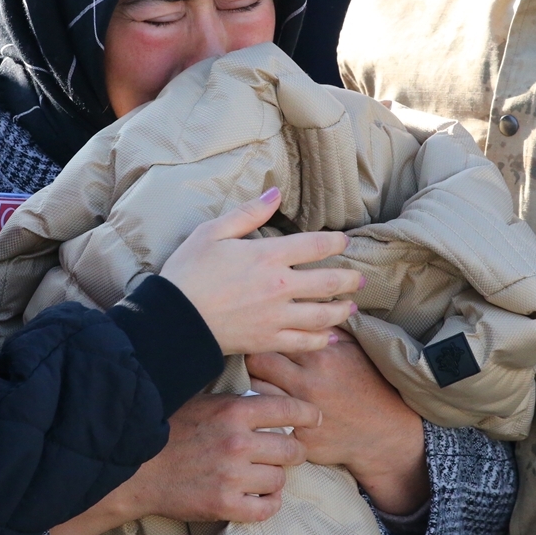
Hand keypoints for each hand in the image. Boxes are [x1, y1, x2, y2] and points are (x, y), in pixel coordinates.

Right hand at [48, 393, 320, 534]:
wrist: (137, 468)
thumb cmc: (171, 429)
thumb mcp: (204, 402)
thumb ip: (238, 400)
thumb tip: (272, 390)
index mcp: (234, 410)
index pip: (290, 410)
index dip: (307, 414)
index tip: (314, 418)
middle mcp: (238, 442)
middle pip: (292, 449)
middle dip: (293, 451)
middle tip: (285, 452)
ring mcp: (233, 476)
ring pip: (280, 479)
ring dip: (275, 477)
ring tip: (263, 473)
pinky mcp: (225, 504)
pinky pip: (267, 507)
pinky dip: (267, 502)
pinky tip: (258, 495)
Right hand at [160, 187, 361, 354]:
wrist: (174, 318)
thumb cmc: (189, 271)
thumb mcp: (213, 231)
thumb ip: (248, 212)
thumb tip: (275, 192)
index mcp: (268, 256)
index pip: (316, 245)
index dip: (336, 242)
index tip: (344, 242)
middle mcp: (280, 286)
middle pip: (329, 282)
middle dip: (350, 280)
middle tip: (360, 279)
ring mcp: (277, 316)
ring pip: (323, 315)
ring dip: (342, 310)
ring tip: (352, 307)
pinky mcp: (268, 340)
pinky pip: (304, 342)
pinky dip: (321, 340)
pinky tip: (330, 338)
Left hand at [246, 335, 428, 514]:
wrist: (388, 432)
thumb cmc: (369, 385)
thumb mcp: (355, 349)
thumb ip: (329, 328)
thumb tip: (308, 306)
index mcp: (320, 357)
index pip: (274, 338)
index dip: (265, 337)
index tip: (263, 338)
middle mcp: (308, 383)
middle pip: (256, 363)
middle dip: (252, 359)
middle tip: (256, 361)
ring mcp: (303, 412)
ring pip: (257, 391)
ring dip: (257, 386)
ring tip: (263, 383)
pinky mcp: (300, 438)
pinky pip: (270, 422)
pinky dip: (266, 415)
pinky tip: (269, 410)